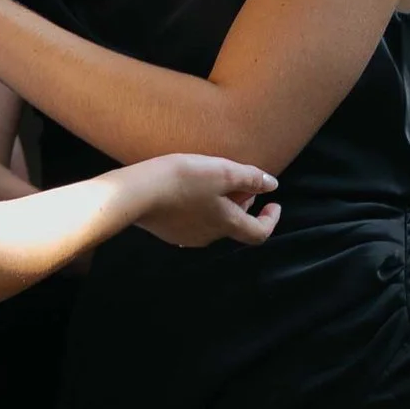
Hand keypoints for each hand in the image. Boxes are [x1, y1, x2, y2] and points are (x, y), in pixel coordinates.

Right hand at [128, 153, 281, 249]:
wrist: (136, 193)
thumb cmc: (183, 179)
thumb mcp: (223, 171)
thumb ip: (250, 178)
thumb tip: (271, 185)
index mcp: (227, 224)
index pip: (259, 232)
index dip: (271, 219)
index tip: (273, 204)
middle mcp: (210, 236)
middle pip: (236, 225)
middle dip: (244, 204)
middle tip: (241, 183)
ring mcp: (187, 237)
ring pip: (215, 222)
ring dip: (222, 205)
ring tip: (214, 182)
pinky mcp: (169, 232)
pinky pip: (194, 221)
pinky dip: (202, 207)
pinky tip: (190, 189)